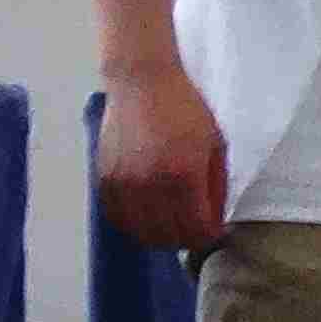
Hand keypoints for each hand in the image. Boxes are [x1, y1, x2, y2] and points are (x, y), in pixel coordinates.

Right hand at [95, 62, 230, 249]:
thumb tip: (215, 218)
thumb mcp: (215, 144)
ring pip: (141, 232)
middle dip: (187, 239)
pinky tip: (148, 216)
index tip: (215, 233)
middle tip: (196, 231)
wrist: (141, 81)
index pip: (196, 229)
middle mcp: (150, 183)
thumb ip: (216, 185)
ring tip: (174, 226)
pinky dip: (134, 224)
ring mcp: (123, 183)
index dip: (208, 237)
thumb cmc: (184, 108)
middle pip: (168, 236)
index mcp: (183, 175)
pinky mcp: (104, 178)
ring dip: (160, 235)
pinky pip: (118, 217)